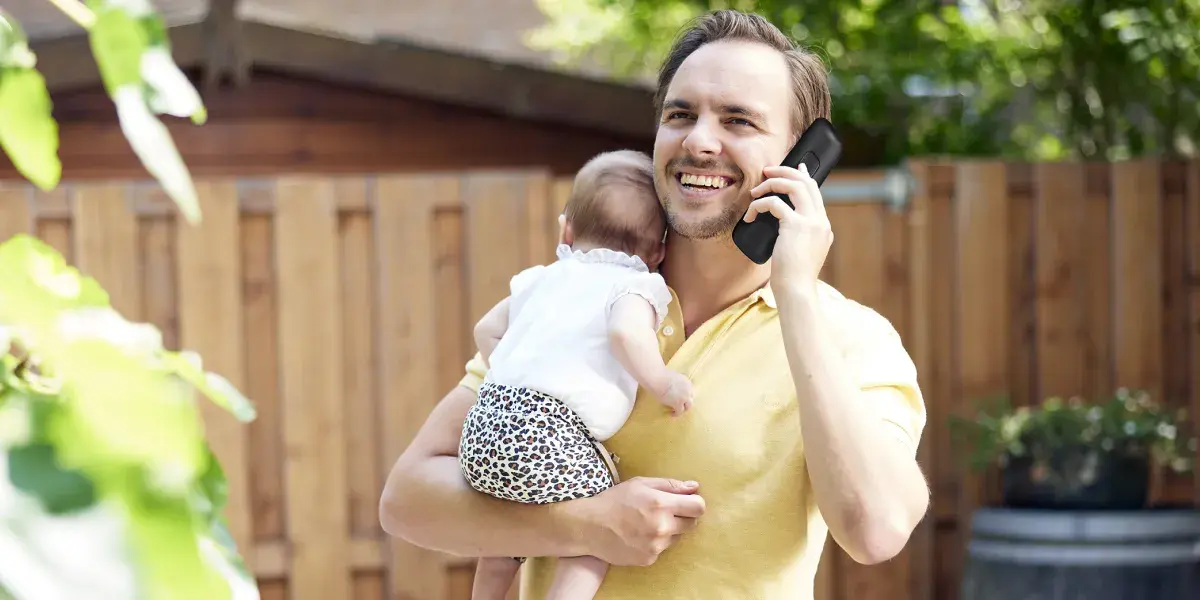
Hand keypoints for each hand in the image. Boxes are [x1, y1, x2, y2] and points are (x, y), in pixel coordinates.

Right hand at [575, 477, 705, 565]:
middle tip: (665, 511)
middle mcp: (662, 527)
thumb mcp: (640, 484)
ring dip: (669, 530)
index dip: (695, 503)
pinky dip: (655, 542)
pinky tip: (639, 535)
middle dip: (683, 516)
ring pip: (677, 537)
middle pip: (692, 524)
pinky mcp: (649, 559)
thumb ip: (670, 485)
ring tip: (647, 523)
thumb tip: (694, 487)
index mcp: (661, 504)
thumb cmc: (614, 501)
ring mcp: (656, 546)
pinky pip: (662, 549)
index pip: (698, 507)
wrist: (589, 527)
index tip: (687, 502)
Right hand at [658, 372, 694, 415]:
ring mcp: (684, 397)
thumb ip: (676, 382)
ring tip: (677, 411)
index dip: (685, 395)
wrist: (657, 379)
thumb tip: (673, 387)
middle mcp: (688, 389)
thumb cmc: (660, 376)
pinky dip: (676, 414)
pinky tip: (671, 414)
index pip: (689, 391)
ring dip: (683, 409)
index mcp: (687, 382)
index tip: (680, 397)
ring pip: (688, 406)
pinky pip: (680, 411)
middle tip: (680, 405)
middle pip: (690, 399)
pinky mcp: (678, 404)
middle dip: (686, 403)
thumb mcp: (673, 377)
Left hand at [742, 163, 832, 292]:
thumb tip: (782, 225)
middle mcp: (820, 221)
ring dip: (772, 183)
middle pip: (806, 183)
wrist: (797, 290)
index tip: (795, 167)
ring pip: (794, 186)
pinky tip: (750, 216)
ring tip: (756, 191)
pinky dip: (759, 205)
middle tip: (767, 172)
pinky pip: (774, 203)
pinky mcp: (796, 226)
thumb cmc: (793, 277)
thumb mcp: (801, 252)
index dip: (804, 176)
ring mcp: (811, 222)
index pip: (816, 192)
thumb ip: (799, 236)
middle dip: (785, 172)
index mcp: (823, 226)